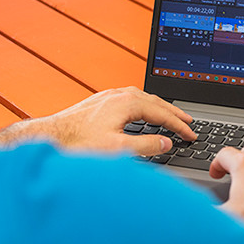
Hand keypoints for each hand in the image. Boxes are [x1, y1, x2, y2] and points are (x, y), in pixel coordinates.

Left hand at [0, 87, 195, 154]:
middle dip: (174, 113)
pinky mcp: (100, 101)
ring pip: (143, 98)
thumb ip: (145, 147)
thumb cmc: (78, 143)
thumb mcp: (117, 149)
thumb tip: (166, 144)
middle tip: (189, 123)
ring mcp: (109, 96)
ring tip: (171, 116)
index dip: (179, 126)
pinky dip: (144, 106)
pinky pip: (130, 98)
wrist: (51, 136)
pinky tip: (142, 112)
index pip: (162, 114)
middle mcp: (119, 95)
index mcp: (127, 103)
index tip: (191, 135)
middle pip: (155, 102)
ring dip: (159, 108)